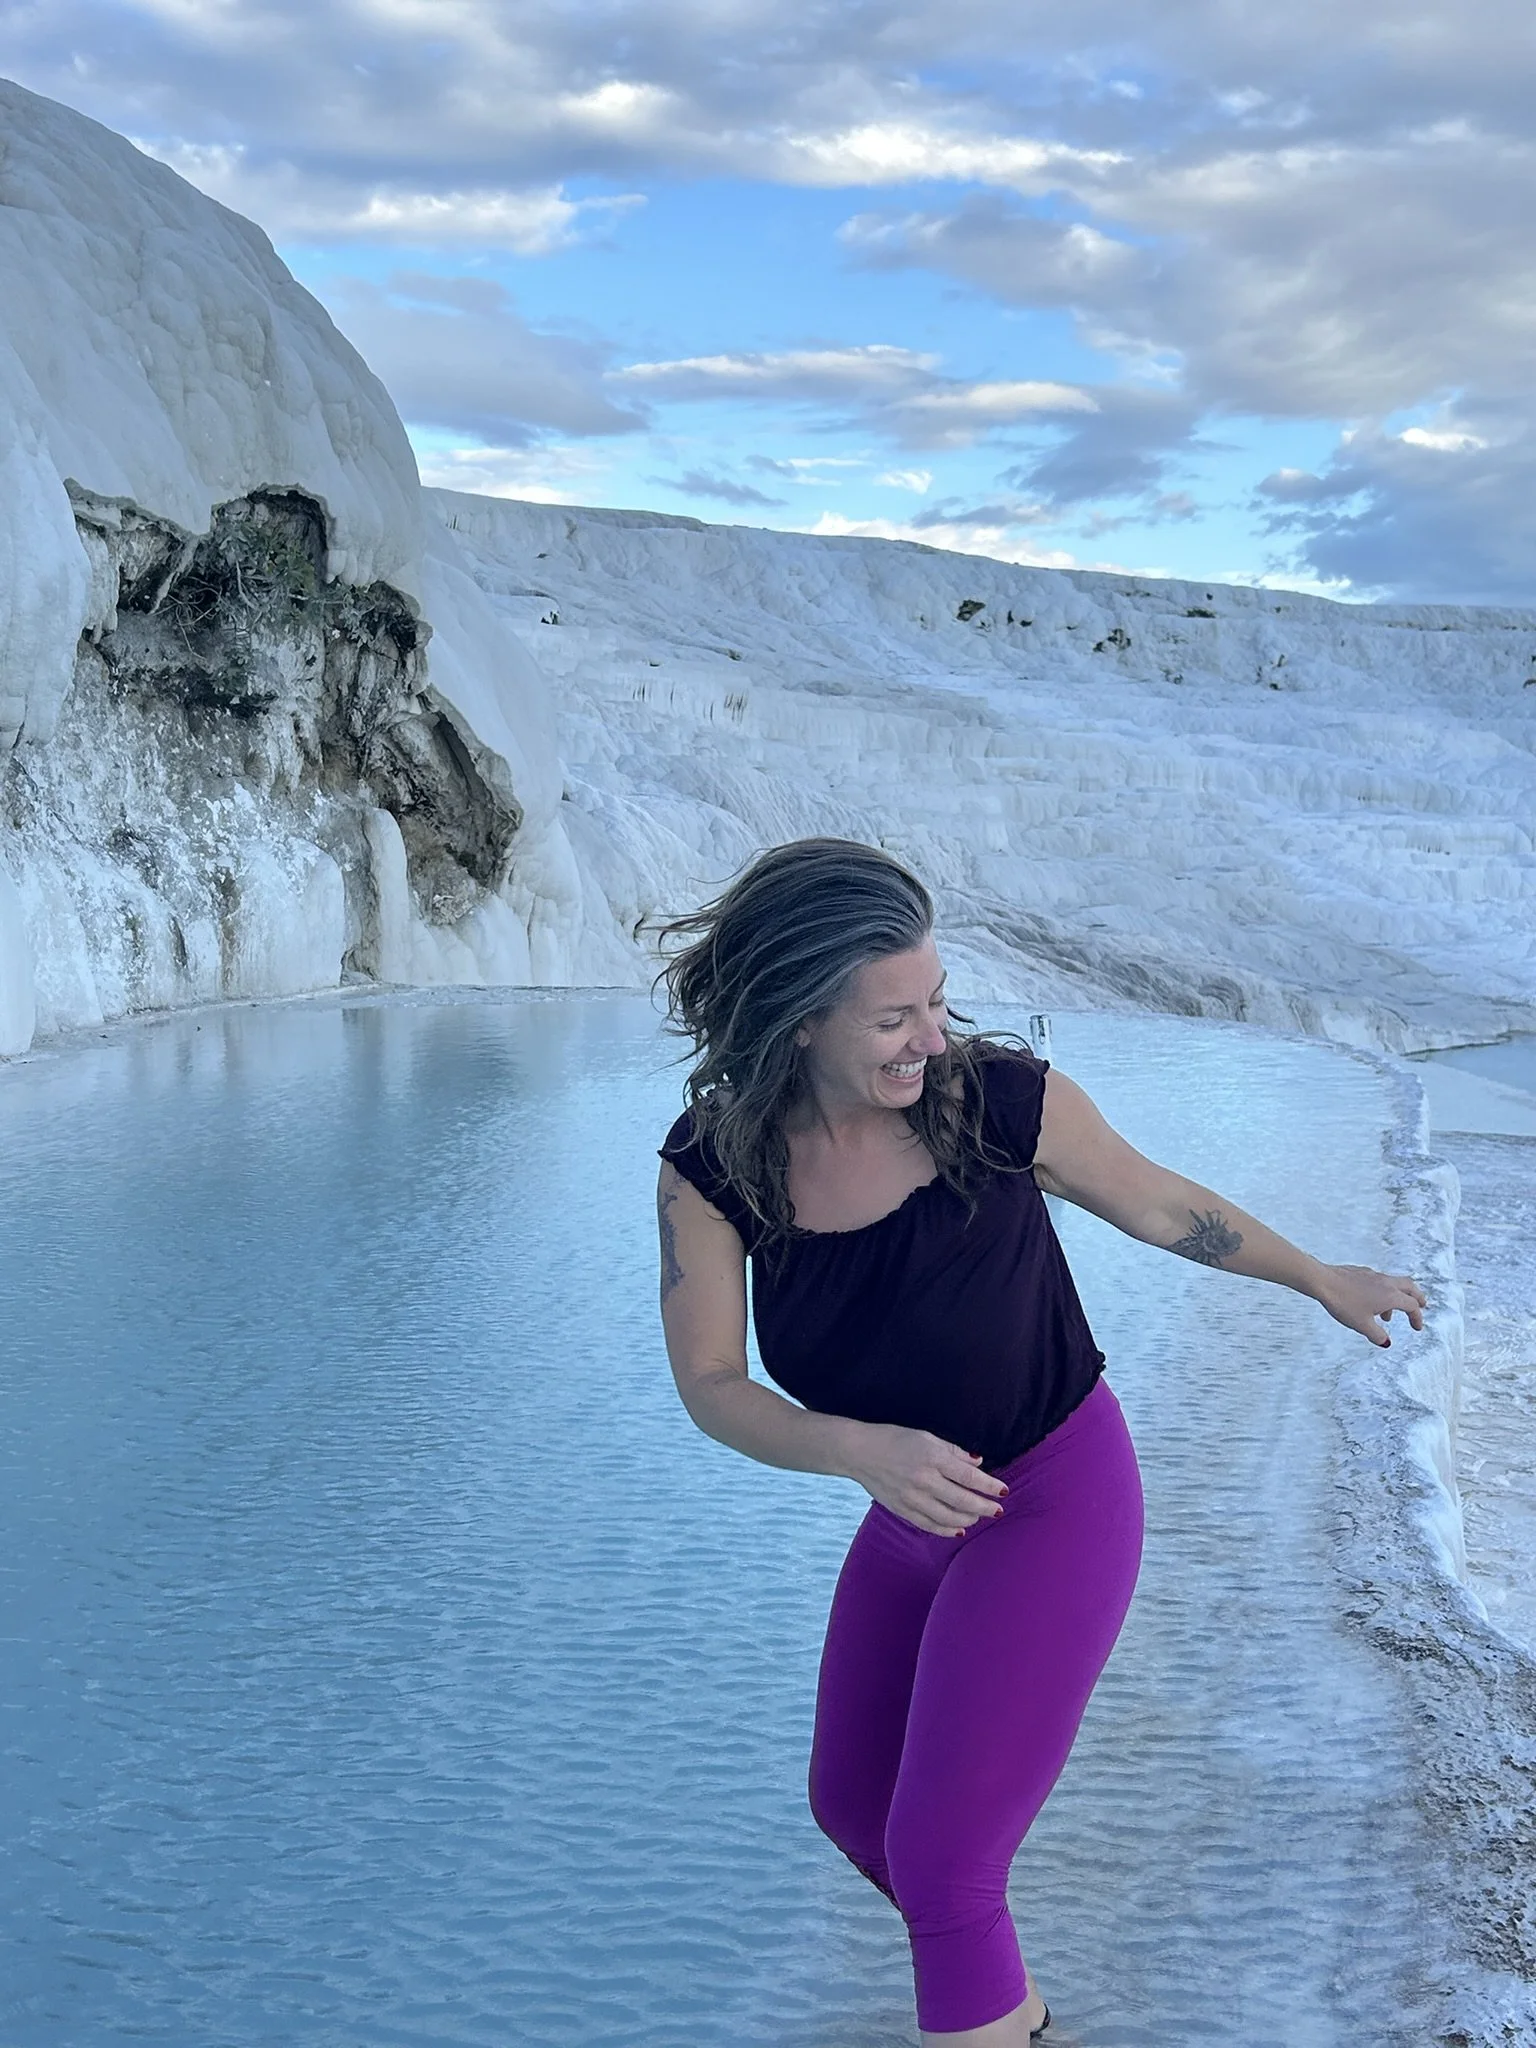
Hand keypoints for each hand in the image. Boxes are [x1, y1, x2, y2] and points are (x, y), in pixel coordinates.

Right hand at [844, 1421, 1007, 1535]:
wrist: (859, 1452)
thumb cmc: (894, 1439)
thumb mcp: (926, 1437)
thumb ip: (953, 1451)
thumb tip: (978, 1463)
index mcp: (932, 1458)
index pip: (969, 1477)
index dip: (989, 1486)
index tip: (1004, 1491)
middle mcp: (924, 1480)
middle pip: (963, 1500)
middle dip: (985, 1507)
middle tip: (998, 1510)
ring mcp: (912, 1498)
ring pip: (948, 1517)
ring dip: (968, 1519)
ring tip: (978, 1516)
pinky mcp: (902, 1509)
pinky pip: (929, 1525)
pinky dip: (946, 1530)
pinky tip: (958, 1529)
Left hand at [1315, 1262, 1427, 1346]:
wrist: (1323, 1281)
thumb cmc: (1343, 1303)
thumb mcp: (1362, 1325)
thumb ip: (1377, 1335)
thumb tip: (1386, 1342)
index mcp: (1390, 1295)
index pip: (1412, 1306)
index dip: (1417, 1318)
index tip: (1417, 1328)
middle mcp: (1385, 1282)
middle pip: (1409, 1287)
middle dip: (1417, 1297)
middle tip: (1422, 1305)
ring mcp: (1373, 1275)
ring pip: (1393, 1283)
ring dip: (1396, 1297)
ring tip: (1387, 1316)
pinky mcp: (1361, 1272)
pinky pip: (1379, 1281)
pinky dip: (1382, 1292)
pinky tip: (1369, 1302)